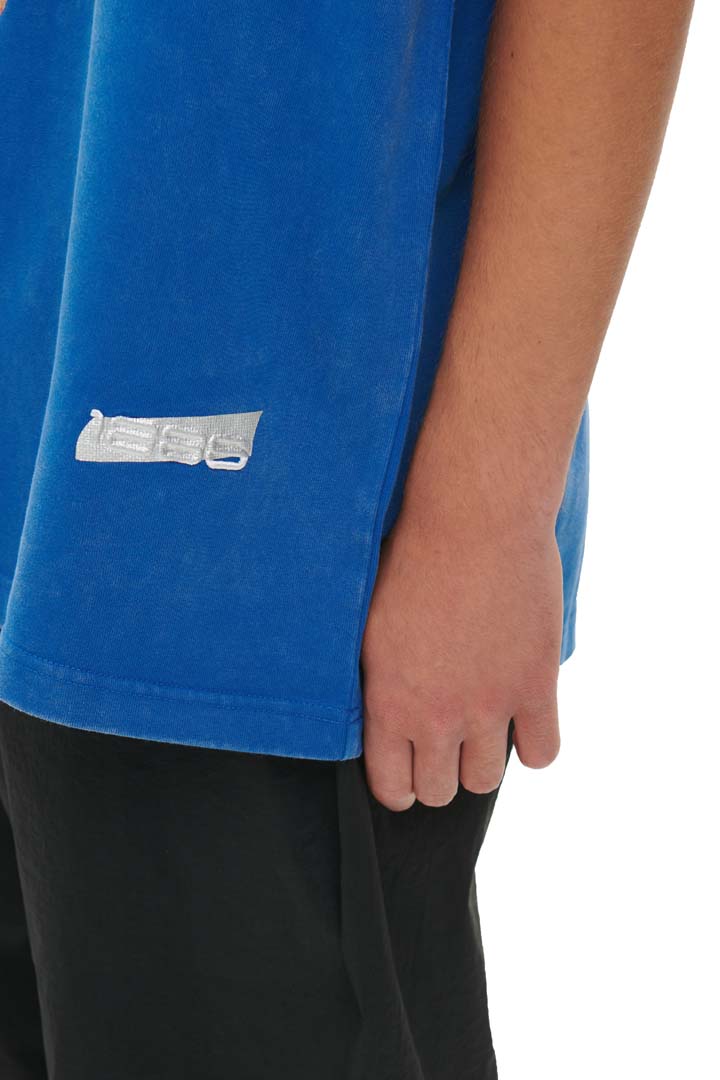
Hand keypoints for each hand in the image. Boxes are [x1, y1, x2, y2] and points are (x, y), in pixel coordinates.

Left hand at [361, 501, 563, 810]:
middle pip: (440, 790)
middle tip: (444, 749)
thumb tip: (377, 710)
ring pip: (487, 780)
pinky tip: (524, 722)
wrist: (474, 520)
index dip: (399, 787)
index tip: (407, 777)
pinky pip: (543, 752)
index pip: (392, 784)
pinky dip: (534, 745)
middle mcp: (438, 715)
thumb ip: (376, 679)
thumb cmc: (413, 556)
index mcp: (389, 701)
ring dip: (482, 762)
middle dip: (439, 775)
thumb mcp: (370, 623)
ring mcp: (490, 705)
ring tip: (481, 734)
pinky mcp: (536, 686)